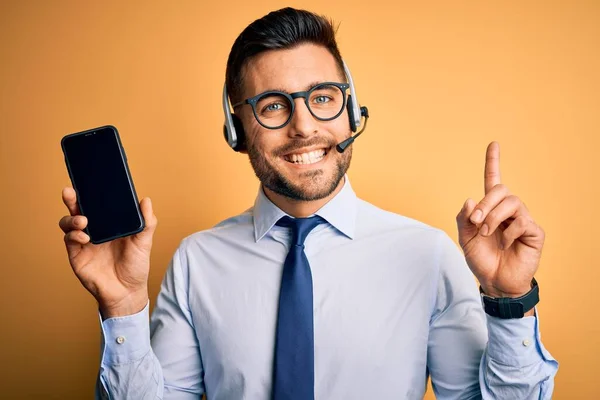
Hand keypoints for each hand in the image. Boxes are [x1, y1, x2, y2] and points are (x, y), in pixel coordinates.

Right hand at [58, 187, 157, 317]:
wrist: (127, 292)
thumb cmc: (136, 266)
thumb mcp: (144, 242)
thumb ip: (146, 222)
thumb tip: (146, 200)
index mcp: (110, 223)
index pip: (97, 203)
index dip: (90, 192)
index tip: (87, 180)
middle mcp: (95, 229)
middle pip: (78, 208)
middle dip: (72, 198)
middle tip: (70, 191)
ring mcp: (84, 241)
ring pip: (69, 222)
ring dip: (72, 218)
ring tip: (83, 221)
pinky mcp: (77, 254)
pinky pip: (69, 239)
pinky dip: (74, 235)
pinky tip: (84, 237)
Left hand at [456, 142, 544, 298]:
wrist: (495, 282)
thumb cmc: (482, 259)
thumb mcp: (464, 238)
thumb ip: (463, 219)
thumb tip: (470, 200)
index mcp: (490, 208)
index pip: (493, 180)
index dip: (493, 162)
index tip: (494, 144)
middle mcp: (508, 210)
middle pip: (501, 190)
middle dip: (485, 204)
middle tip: (476, 223)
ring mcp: (522, 220)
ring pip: (512, 202)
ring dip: (494, 217)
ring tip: (486, 233)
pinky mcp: (533, 232)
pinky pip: (522, 221)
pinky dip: (508, 233)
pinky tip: (505, 245)